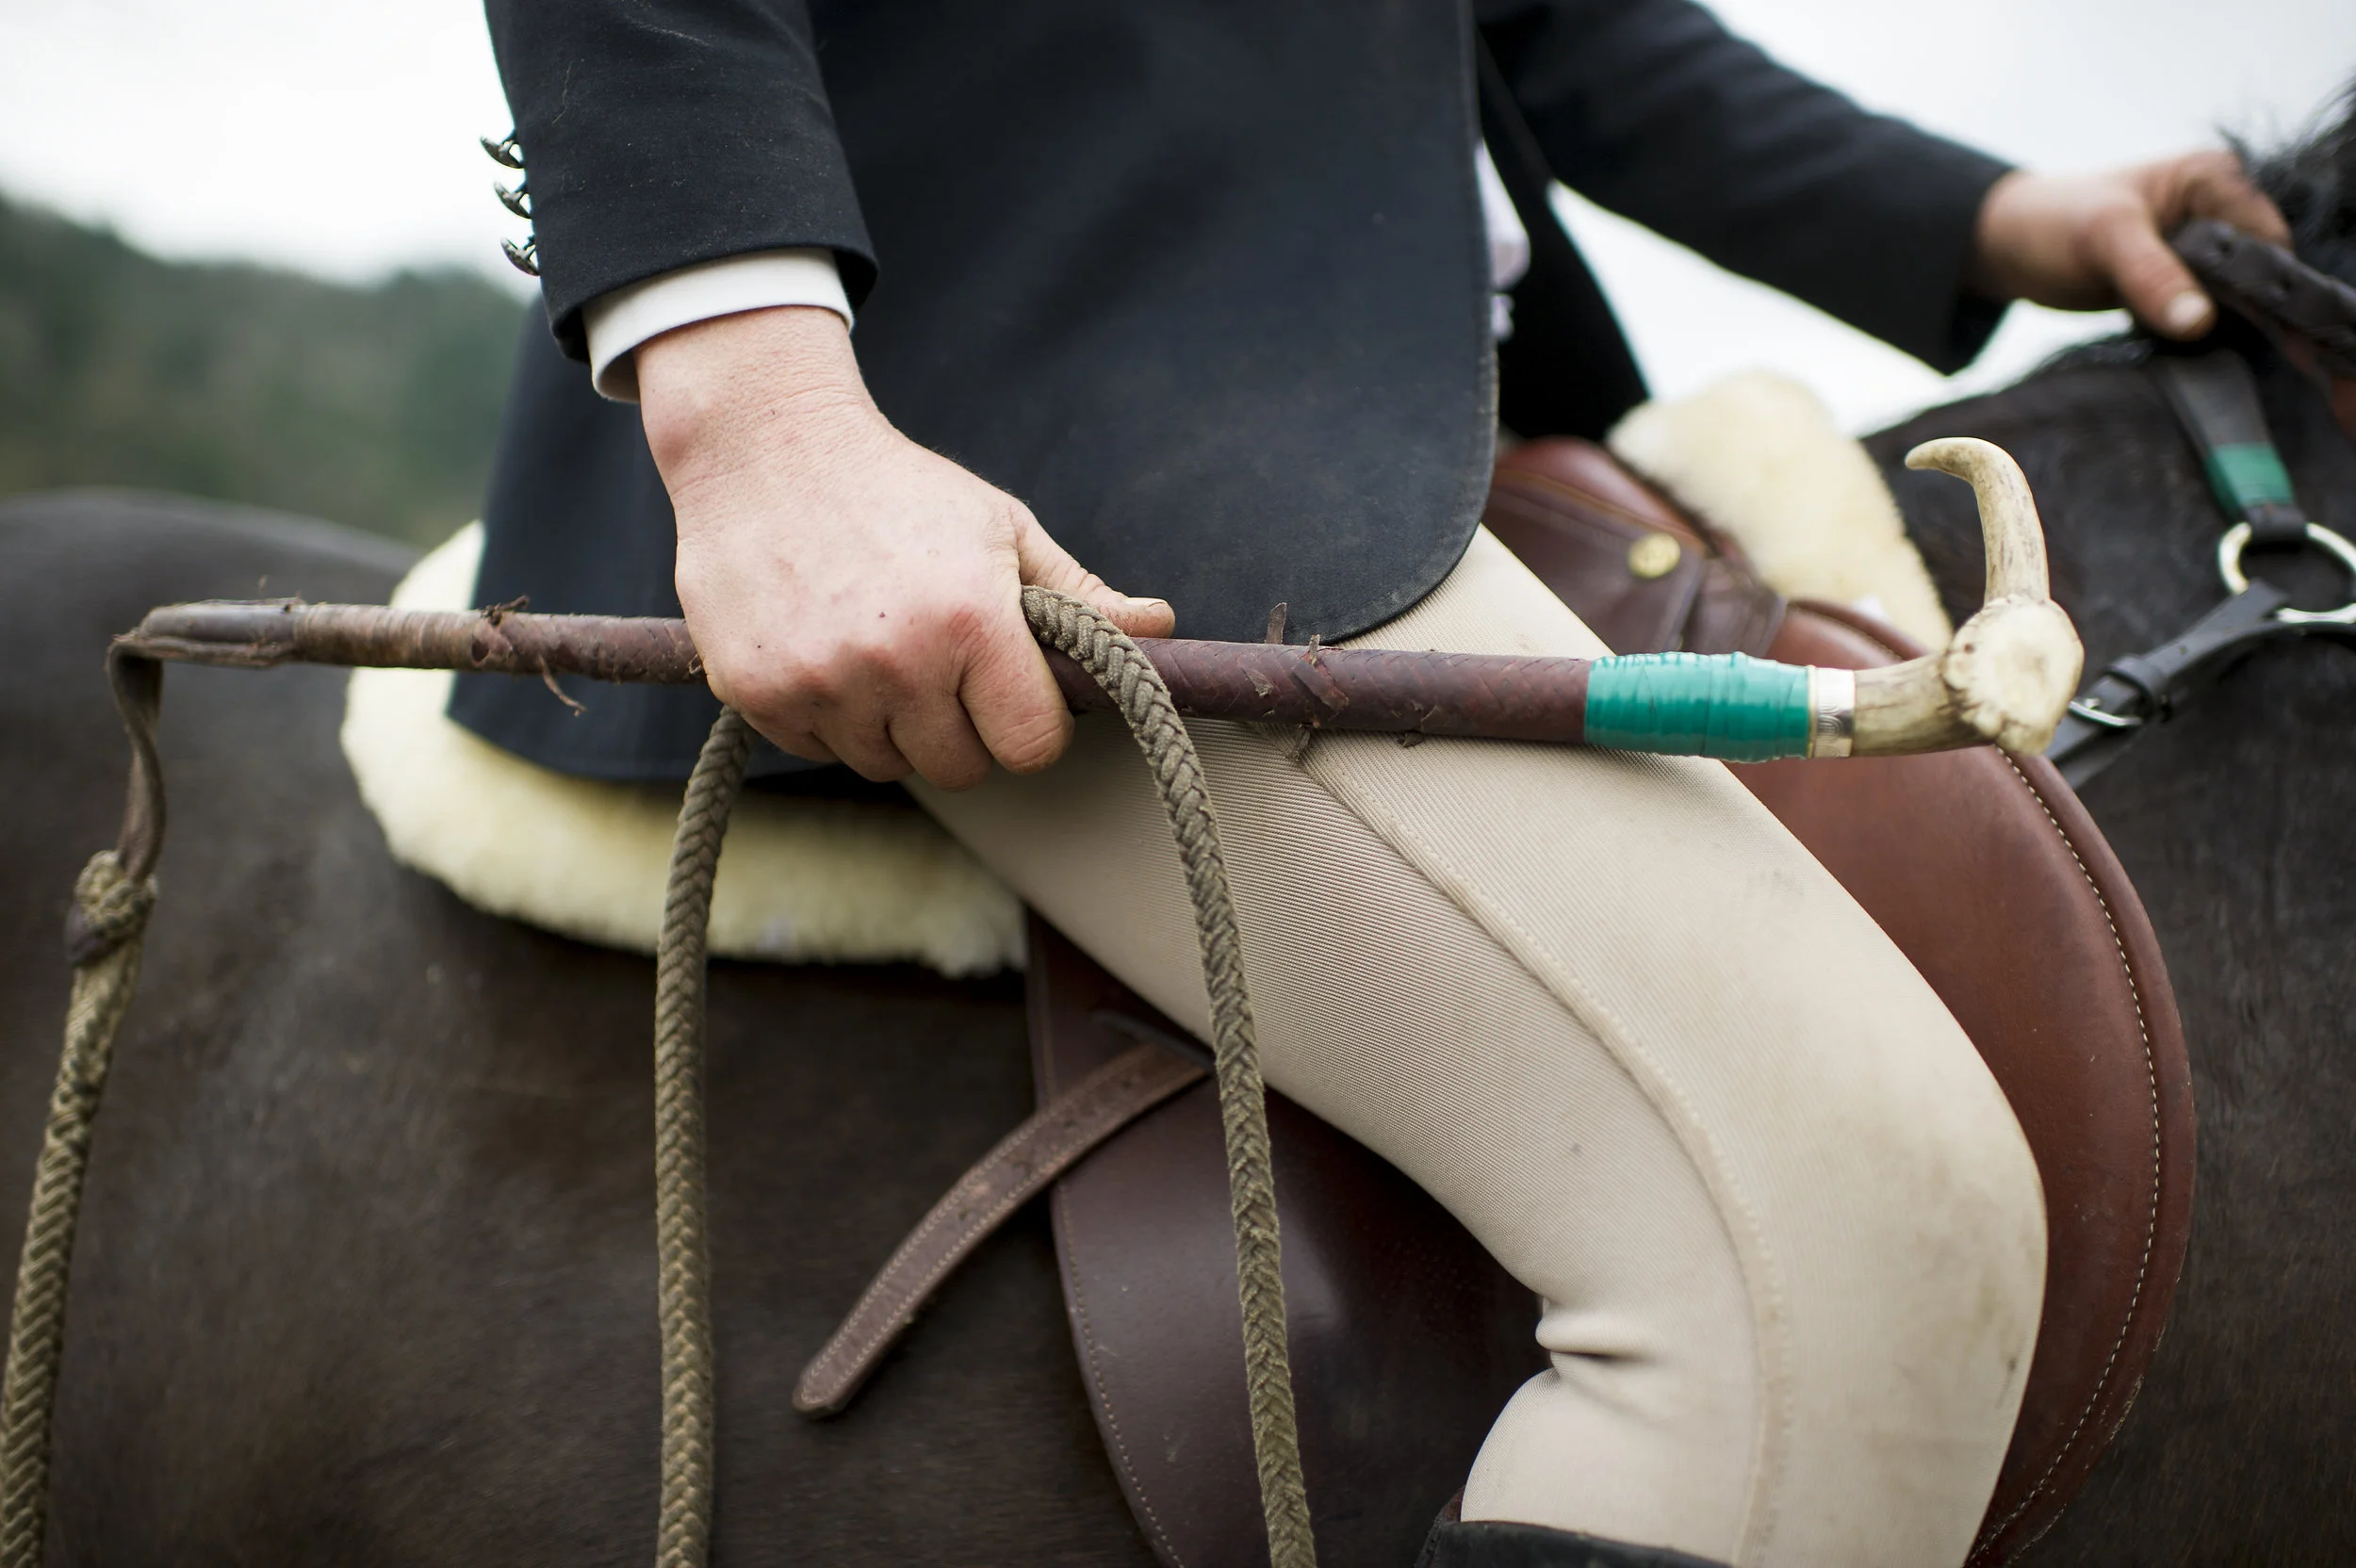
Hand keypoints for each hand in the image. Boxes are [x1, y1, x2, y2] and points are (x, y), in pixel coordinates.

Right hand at [637, 306, 1173, 789]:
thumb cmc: (899, 488)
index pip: (1030, 745)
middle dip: (962, 727)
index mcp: (971, 621)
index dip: (1031, 724)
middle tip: (941, 662)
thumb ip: (1078, 595)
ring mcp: (822, 683)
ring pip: (887, 764)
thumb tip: (1161, 627)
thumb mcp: (999, 528)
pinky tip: (826, 649)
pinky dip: (829, 718)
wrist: (763, 446)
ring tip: (879, 648)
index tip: (1014, 693)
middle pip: (961, 768)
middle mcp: (896, 662)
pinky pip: (819, 751)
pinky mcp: (759, 694)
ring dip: (893, 726)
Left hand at [1971, 151, 2290, 338]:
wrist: (2005, 246)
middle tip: (2218, 349)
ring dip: (2223, 329)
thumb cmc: (2051, 223)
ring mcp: (2200, 250)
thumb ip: (2152, 275)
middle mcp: (2218, 210)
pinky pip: (2205, 315)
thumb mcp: (2103, 240)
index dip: (2263, 284)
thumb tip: (2200, 322)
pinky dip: (2198, 336)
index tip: (2242, 328)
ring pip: (2234, 299)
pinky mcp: (2179, 283)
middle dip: (2245, 312)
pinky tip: (2186, 355)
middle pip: (2258, 272)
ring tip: (2198, 352)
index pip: (2266, 238)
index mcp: (2213, 178)